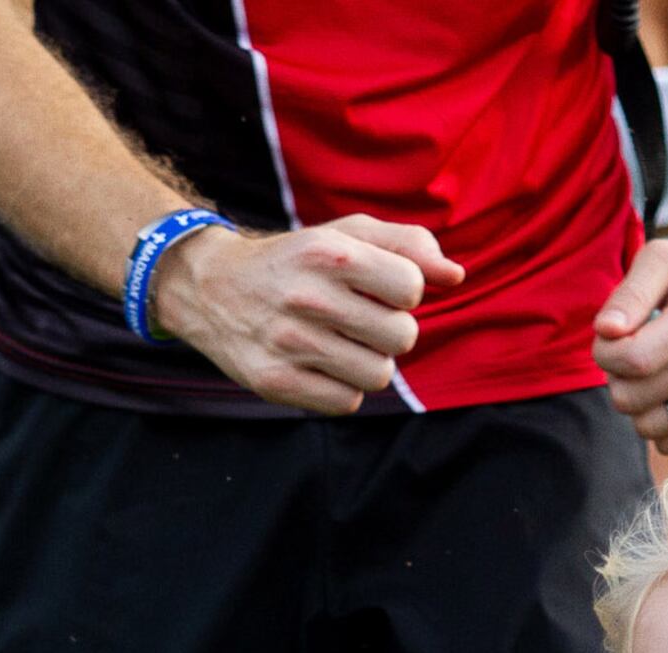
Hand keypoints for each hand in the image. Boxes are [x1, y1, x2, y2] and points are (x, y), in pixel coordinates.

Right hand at [152, 216, 463, 414]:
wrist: (211, 288)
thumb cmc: (295, 260)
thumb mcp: (346, 235)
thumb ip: (407, 245)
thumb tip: (456, 276)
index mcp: (331, 253)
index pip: (411, 289)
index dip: (404, 293)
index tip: (378, 290)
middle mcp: (309, 297)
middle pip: (402, 338)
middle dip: (391, 332)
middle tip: (361, 321)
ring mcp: (290, 343)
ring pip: (378, 375)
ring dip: (369, 363)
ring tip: (342, 344)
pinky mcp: (275, 381)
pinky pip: (346, 401)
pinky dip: (342, 389)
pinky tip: (321, 366)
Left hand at [594, 222, 667, 454]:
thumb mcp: (664, 259)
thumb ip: (630, 293)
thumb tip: (606, 331)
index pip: (631, 361)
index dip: (605, 353)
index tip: (612, 337)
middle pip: (632, 399)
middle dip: (617, 377)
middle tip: (632, 353)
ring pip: (648, 427)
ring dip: (638, 403)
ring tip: (653, 371)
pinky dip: (661, 422)